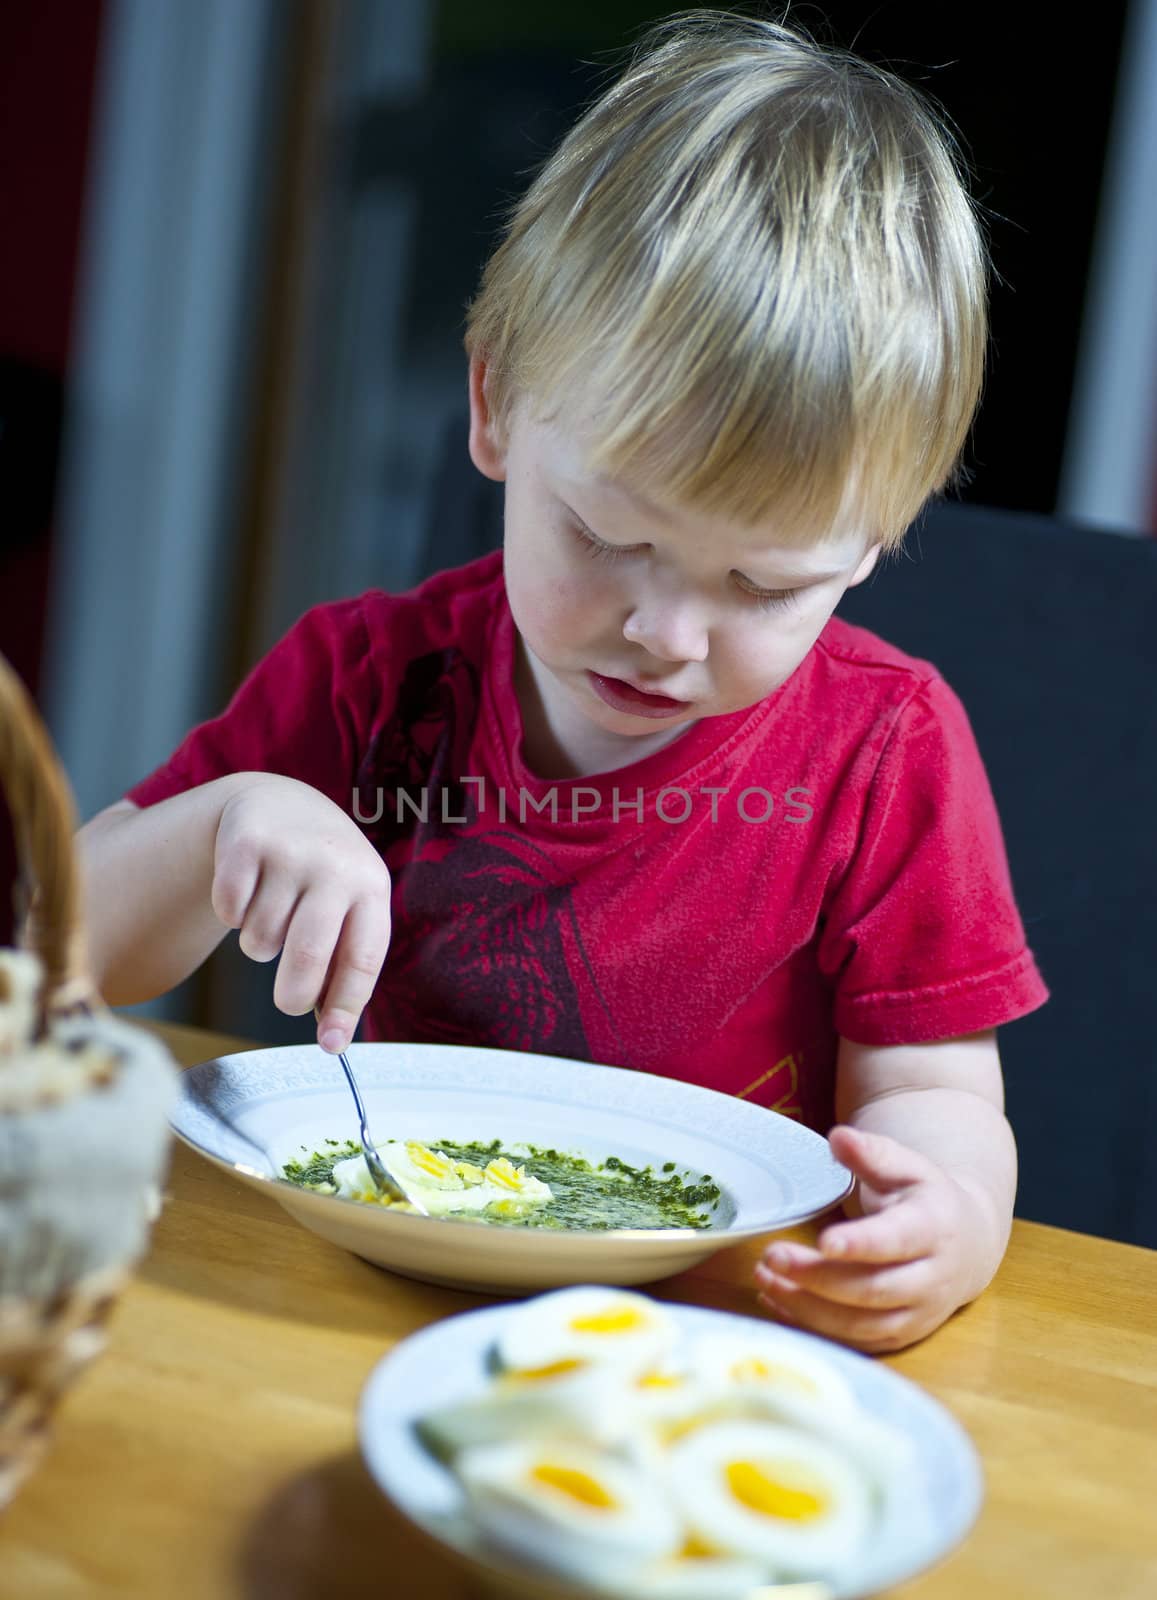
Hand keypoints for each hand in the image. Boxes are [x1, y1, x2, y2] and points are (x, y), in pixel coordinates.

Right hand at [211, 776, 391, 1053]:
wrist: (282, 802)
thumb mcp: (348, 909)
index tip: (331, 1045)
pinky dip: (231, 915)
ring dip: (259, 944)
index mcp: (371, 887)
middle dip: (292, 996)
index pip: (362, 958)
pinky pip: (228, 913)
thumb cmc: (321, 876)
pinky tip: (247, 889)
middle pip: (307, 957)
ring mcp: (289, 851)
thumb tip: (332, 1041)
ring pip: (260, 940)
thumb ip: (342, 969)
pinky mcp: (244, 842)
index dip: (345, 1007)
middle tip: (287, 1002)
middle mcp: (335, 866)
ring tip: (273, 913)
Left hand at [754, 1125, 997, 1353]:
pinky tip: (777, 1302)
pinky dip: (813, 1328)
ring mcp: (917, 1314)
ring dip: (807, 1307)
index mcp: (934, 1228)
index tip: (823, 1240)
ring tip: (765, 1279)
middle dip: (818, 1278)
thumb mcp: (907, 1165)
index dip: (861, 1244)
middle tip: (771, 1257)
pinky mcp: (900, 1337)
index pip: (897, 1240)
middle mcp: (931, 1279)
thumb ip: (872, 1152)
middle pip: (872, 1289)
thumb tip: (838, 1137)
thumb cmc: (925, 1199)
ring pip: (861, 1324)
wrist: (966, 1244)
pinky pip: (854, 1342)